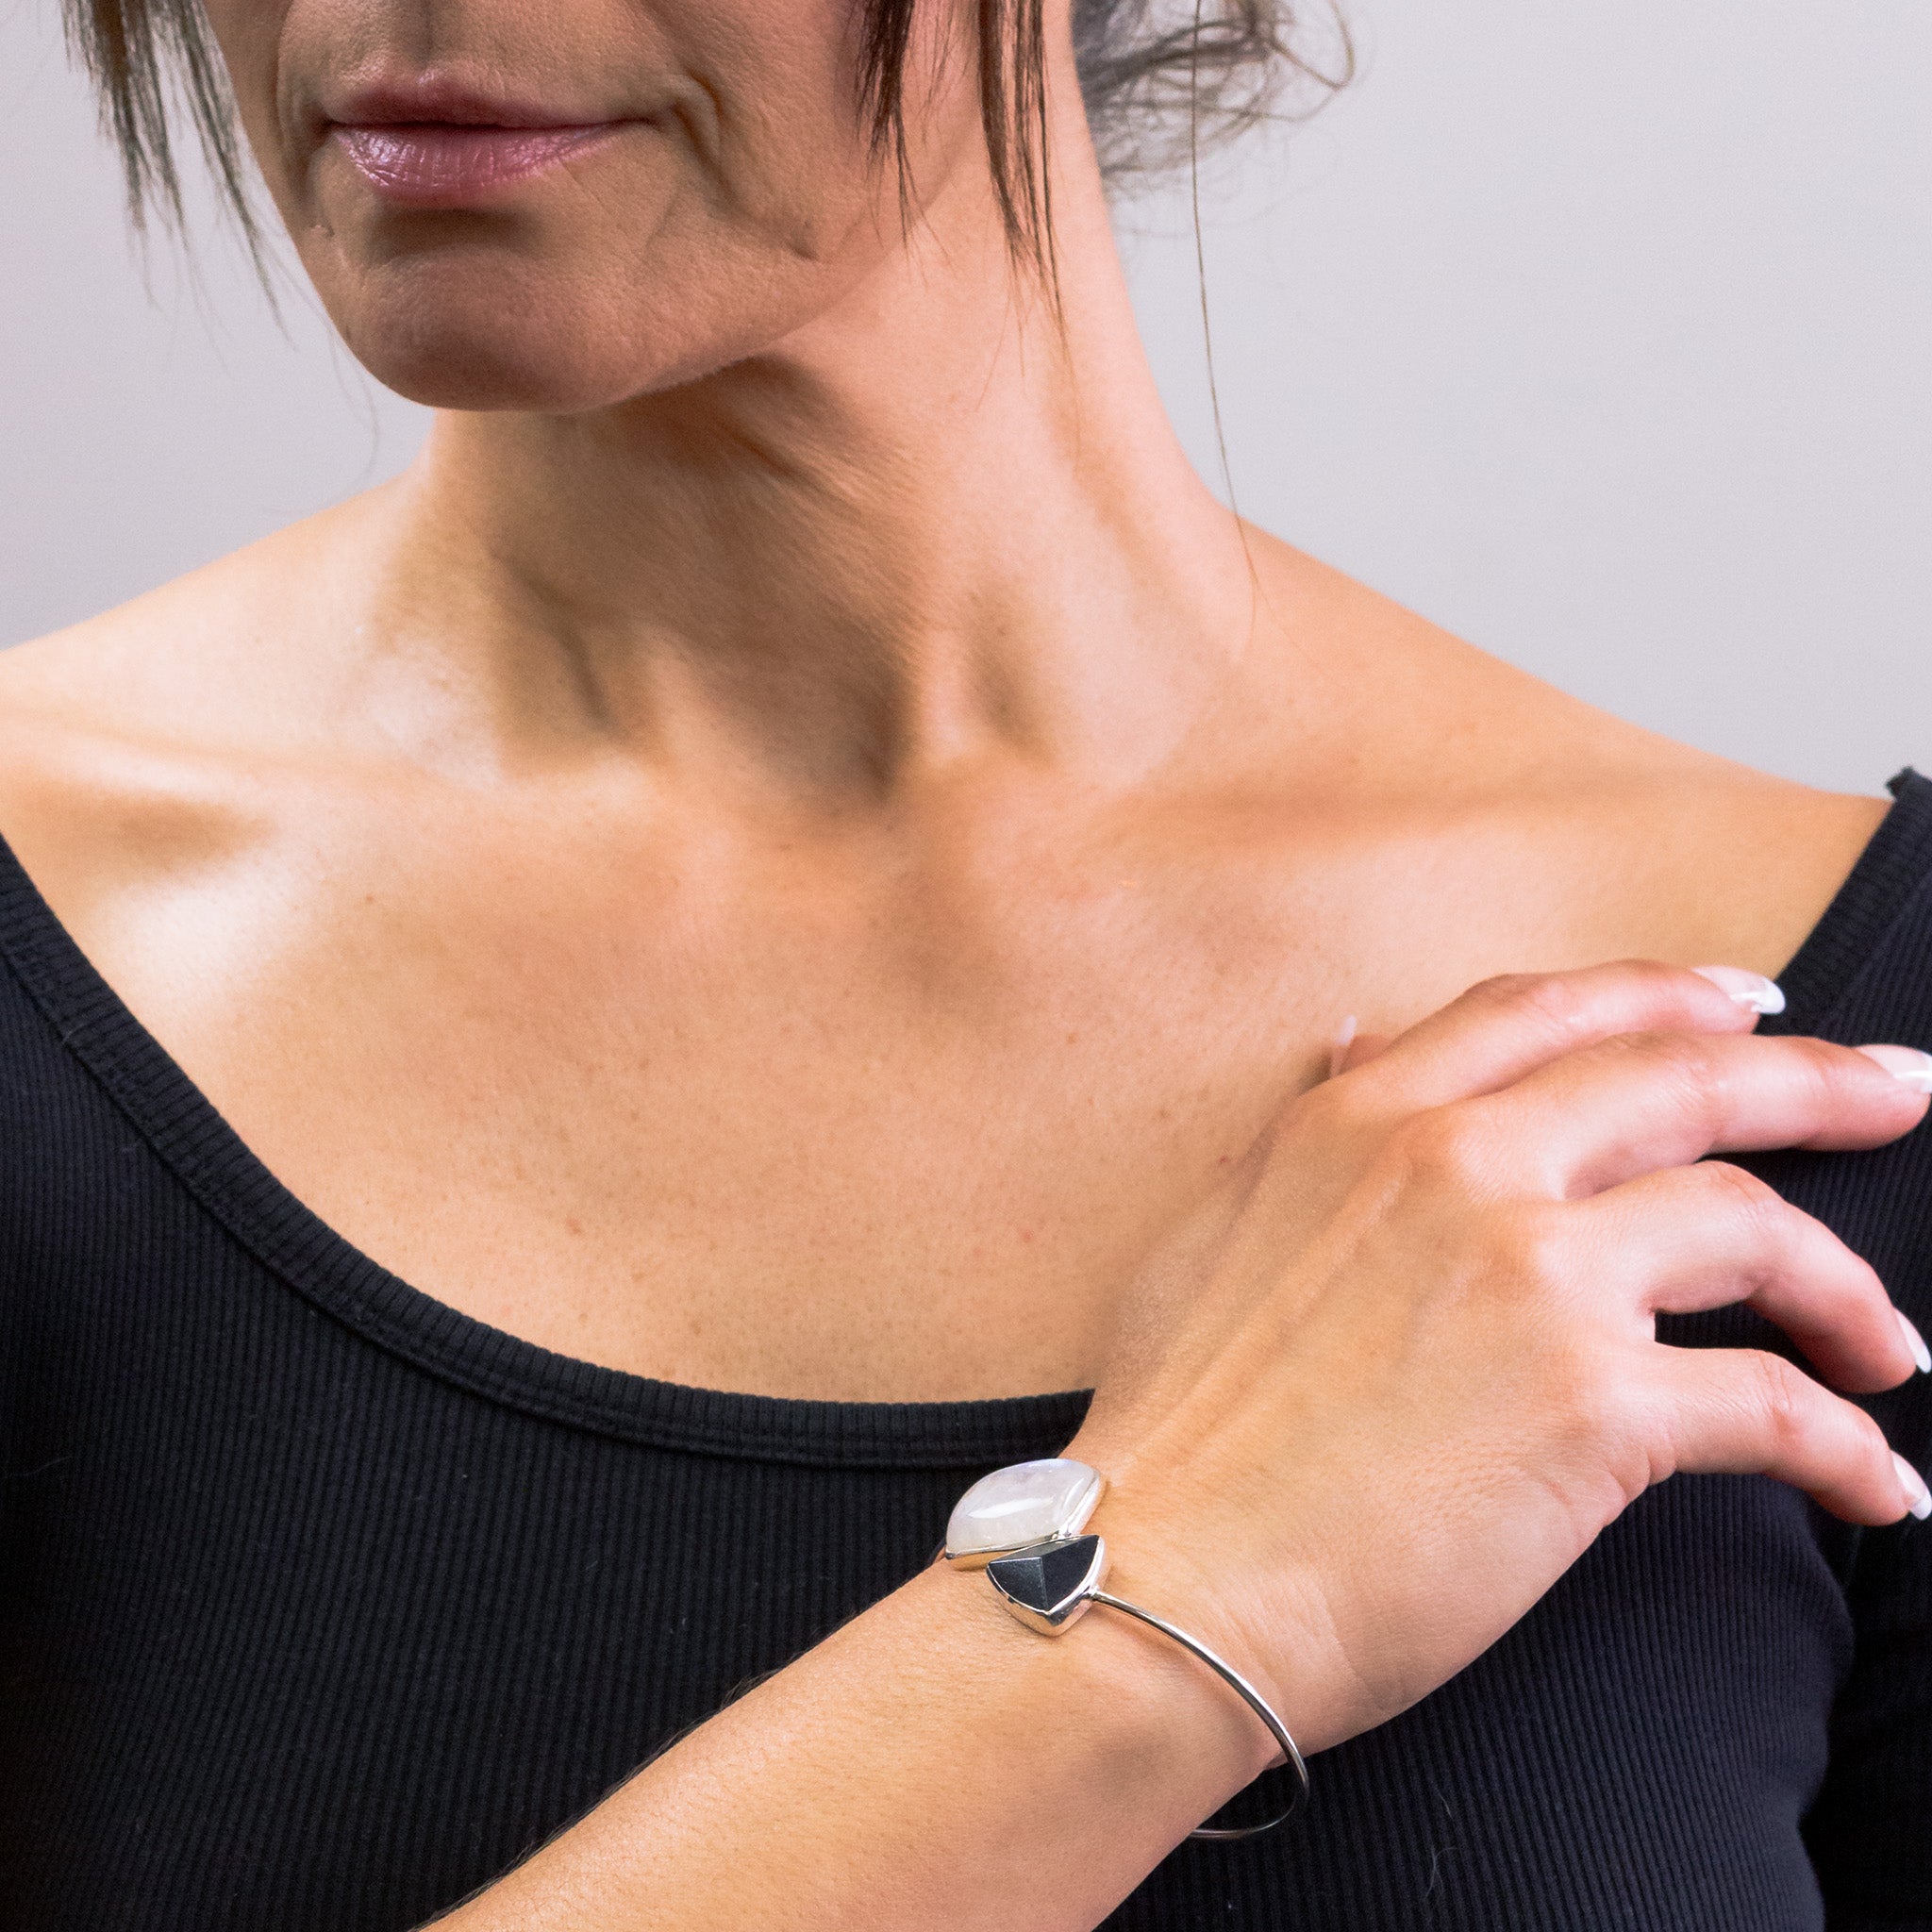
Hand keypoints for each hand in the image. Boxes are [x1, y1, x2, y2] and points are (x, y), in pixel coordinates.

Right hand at [1070, 962, 1931, 1762]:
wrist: (1158, 1574)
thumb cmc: (1179, 1425)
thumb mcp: (1219, 1229)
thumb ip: (1302, 1126)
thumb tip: (1349, 1037)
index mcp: (1364, 1120)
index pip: (1547, 1012)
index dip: (1662, 993)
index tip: (1743, 1005)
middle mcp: (1453, 1165)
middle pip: (1683, 1081)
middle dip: (1812, 1080)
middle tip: (1895, 1095)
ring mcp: (1528, 1275)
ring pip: (1749, 1228)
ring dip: (1844, 1287)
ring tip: (1888, 1345)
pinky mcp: (1592, 1406)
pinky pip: (1771, 1406)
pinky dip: (1845, 1448)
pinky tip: (1875, 1485)